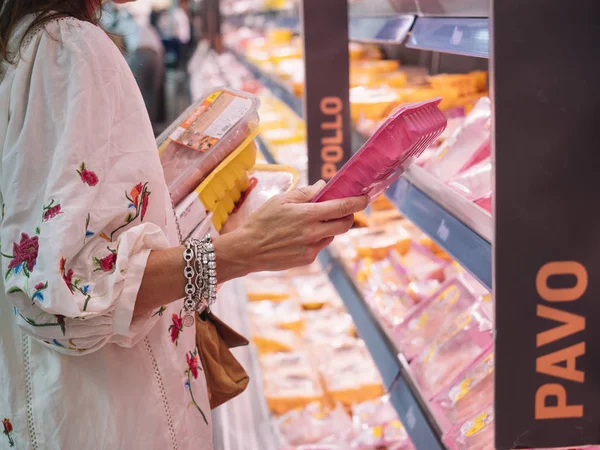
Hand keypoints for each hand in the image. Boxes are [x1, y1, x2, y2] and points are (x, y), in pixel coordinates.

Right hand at [213, 181, 367, 279]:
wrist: (247, 250)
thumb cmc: (261, 221)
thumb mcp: (280, 200)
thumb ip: (304, 193)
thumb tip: (323, 186)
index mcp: (308, 215)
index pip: (342, 207)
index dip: (357, 202)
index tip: (365, 198)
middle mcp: (313, 233)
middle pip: (345, 224)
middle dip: (348, 215)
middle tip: (342, 209)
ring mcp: (312, 248)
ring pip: (332, 235)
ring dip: (330, 227)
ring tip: (311, 222)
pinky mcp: (307, 259)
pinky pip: (320, 246)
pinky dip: (317, 238)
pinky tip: (300, 235)